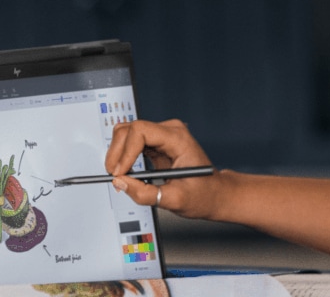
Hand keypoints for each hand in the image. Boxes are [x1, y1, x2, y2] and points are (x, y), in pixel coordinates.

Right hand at [105, 119, 223, 218]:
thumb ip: (145, 193)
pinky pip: (131, 143)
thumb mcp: (175, 200)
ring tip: (121, 175)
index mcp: (178, 139)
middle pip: (130, 129)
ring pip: (127, 134)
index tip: (120, 172)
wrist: (214, 193)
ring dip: (119, 154)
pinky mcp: (157, 144)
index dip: (126, 152)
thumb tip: (120, 183)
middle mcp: (170, 132)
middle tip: (115, 176)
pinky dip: (124, 157)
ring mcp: (163, 136)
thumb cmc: (204, 194)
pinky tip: (127, 172)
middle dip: (118, 153)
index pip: (141, 131)